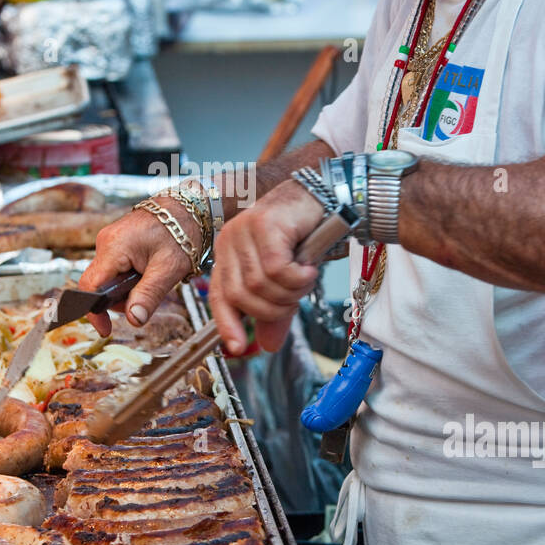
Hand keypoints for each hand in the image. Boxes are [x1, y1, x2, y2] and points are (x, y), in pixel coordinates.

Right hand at [75, 200, 203, 335]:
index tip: (105, 329)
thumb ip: (148, 295)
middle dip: (117, 300)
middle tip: (144, 300)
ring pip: (107, 277)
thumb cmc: (181, 231)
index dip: (95, 311)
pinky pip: (114, 267)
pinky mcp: (117, 241)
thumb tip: (134, 320)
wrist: (188, 207)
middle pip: (98, 284)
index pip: (90, 286)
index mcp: (114, 247)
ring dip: (125, 288)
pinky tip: (146, 272)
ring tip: (151, 280)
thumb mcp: (168, 269)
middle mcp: (106, 242)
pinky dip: (127, 277)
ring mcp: (110, 240)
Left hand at [208, 181, 322, 355]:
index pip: (219, 296)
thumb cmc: (304, 235)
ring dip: (290, 291)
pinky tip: (309, 268)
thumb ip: (276, 310)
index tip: (237, 348)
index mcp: (228, 254)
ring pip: (260, 285)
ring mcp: (244, 231)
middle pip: (241, 296)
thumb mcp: (287, 279)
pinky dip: (297, 278)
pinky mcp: (265, 225)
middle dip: (273, 308)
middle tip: (296, 296)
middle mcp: (229, 241)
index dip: (227, 324)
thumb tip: (267, 346)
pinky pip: (276, 270)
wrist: (325, 196)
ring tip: (306, 277)